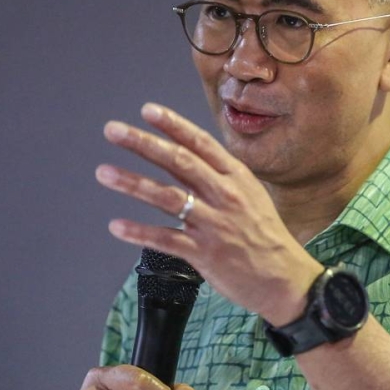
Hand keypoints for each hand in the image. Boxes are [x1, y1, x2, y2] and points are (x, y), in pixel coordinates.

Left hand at [95, 102, 320, 324]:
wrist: (285, 279)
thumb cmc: (265, 236)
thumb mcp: (251, 195)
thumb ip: (221, 176)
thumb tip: (190, 156)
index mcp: (236, 177)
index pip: (200, 143)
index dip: (173, 125)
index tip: (147, 110)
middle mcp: (224, 195)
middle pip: (179, 161)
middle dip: (143, 143)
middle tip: (113, 131)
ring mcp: (214, 224)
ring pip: (167, 197)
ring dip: (132, 182)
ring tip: (104, 172)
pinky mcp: (204, 253)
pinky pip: (165, 239)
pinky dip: (139, 231)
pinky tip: (117, 225)